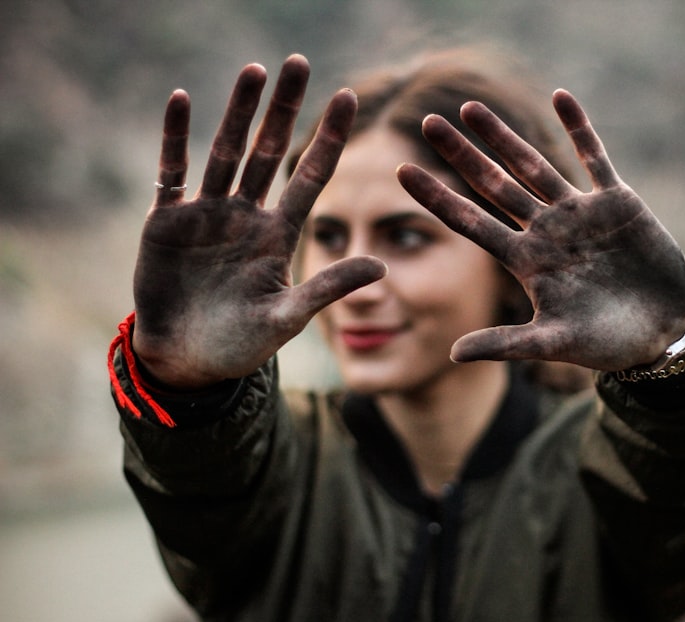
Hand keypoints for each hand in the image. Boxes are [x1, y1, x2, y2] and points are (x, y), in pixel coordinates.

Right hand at [132, 55, 385, 388]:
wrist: (187, 362)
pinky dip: (175, 138)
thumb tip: (383, 265)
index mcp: (279, 234)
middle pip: (269, 151)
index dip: (329, 138)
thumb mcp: (290, 317)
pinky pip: (172, 173)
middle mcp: (247, 215)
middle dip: (284, 108)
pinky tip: (181, 100)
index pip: (310, 176)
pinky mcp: (168, 222)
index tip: (349, 96)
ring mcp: (207, 214)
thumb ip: (329, 288)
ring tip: (254, 70)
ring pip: (227, 152)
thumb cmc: (242, 344)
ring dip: (238, 112)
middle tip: (298, 62)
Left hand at [397, 89, 684, 370]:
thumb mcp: (554, 343)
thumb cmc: (608, 342)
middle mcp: (545, 231)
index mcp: (526, 262)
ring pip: (534, 165)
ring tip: (471, 108)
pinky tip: (560, 97)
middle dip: (462, 154)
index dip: (438, 197)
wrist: (664, 330)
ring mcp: (579, 214)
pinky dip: (579, 128)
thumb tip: (451, 354)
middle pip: (493, 185)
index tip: (402, 172)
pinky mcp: (617, 202)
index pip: (471, 222)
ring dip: (504, 137)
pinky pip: (594, 157)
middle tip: (427, 122)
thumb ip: (506, 344)